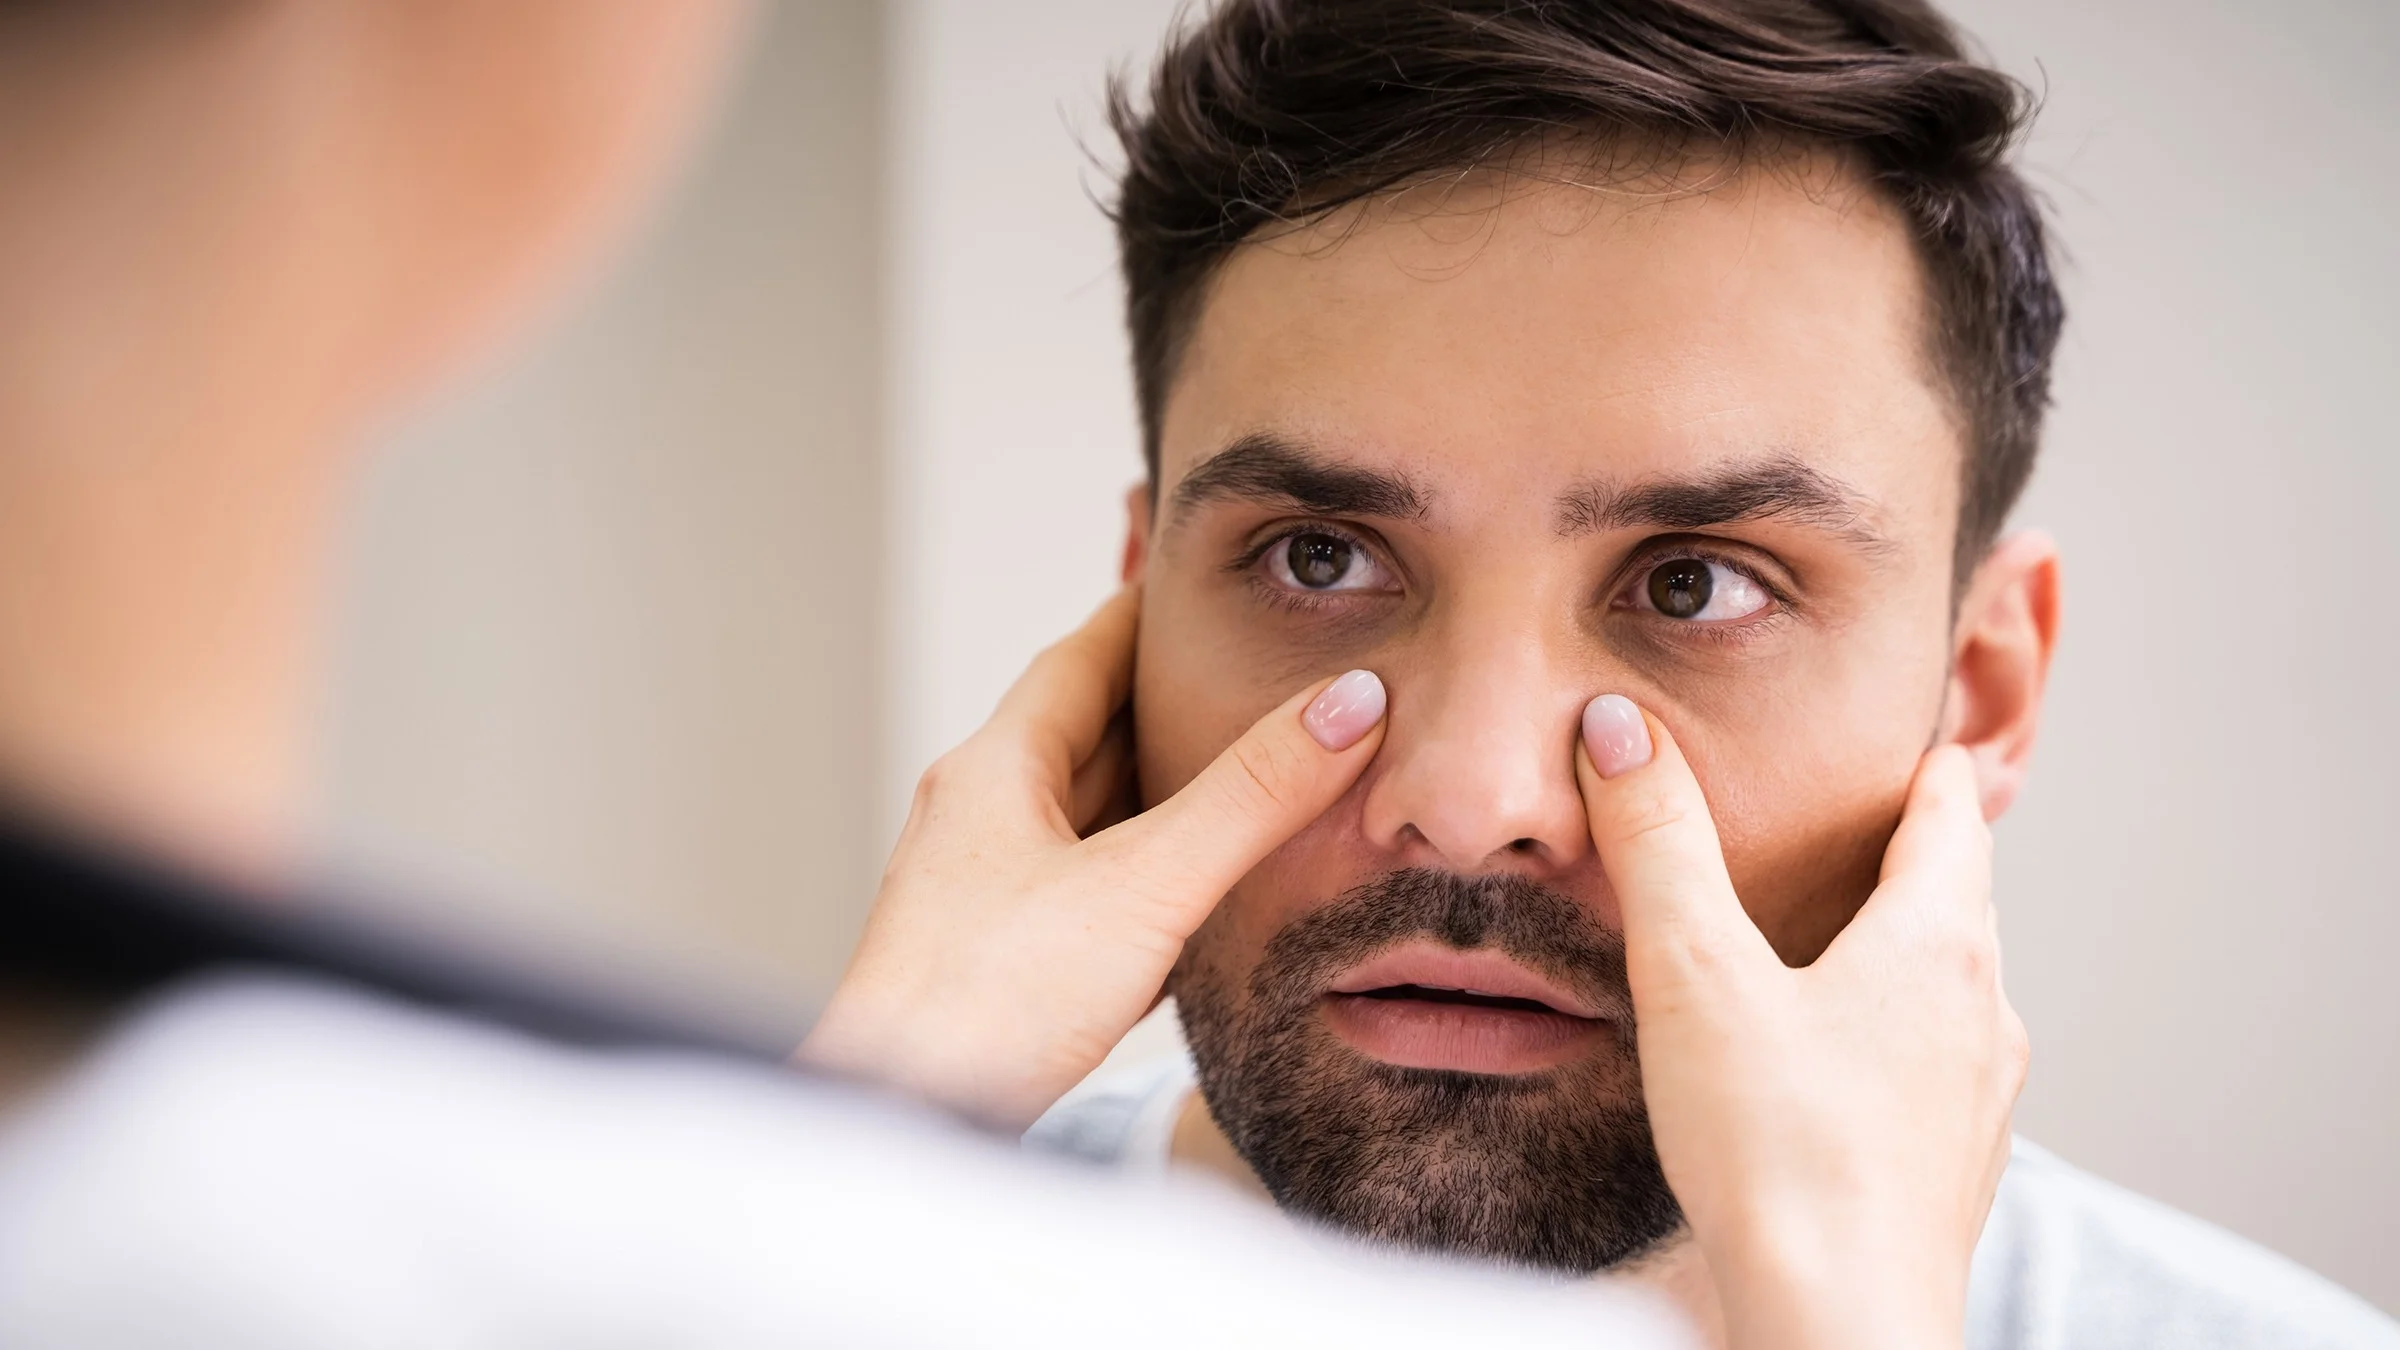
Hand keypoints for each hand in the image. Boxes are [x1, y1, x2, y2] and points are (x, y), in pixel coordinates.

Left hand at [800, 586, 1387, 1129]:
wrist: (898, 1124)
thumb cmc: (984, 1004)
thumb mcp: (1143, 887)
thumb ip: (1249, 798)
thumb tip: (1347, 703)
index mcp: (996, 770)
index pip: (1080, 657)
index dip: (1142, 614)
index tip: (1195, 580)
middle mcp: (980, 819)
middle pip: (1087, 734)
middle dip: (1168, 705)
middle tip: (1249, 671)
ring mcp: (984, 894)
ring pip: (1088, 819)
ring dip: (1160, 795)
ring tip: (1242, 773)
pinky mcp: (1000, 965)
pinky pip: (1086, 894)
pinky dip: (1145, 877)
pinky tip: (1190, 900)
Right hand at [1575, 695, 2026, 1349]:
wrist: (1838, 1322)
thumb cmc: (1776, 1151)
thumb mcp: (1694, 974)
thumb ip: (1657, 845)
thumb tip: (1621, 729)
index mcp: (1936, 944)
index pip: (1951, 816)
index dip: (1924, 770)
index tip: (1910, 739)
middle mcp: (1981, 1011)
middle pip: (1959, 900)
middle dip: (1915, 856)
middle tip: (1870, 824)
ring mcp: (1978, 1097)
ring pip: (1954, 990)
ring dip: (1907, 953)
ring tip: (1845, 940)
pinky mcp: (1954, 1167)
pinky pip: (1937, 1068)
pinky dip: (1897, 1036)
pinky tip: (1837, 1066)